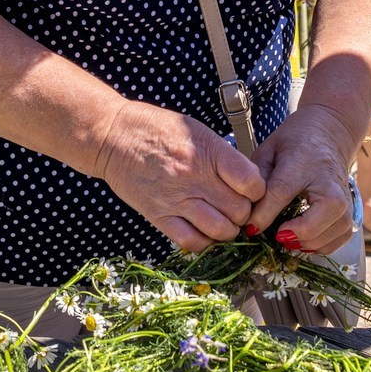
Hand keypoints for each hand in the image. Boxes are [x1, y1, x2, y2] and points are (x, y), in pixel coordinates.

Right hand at [90, 99, 265, 253]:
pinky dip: (204, 241)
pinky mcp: (159, 216)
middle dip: (243, 211)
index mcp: (208, 152)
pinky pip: (192, 242)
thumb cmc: (157, 129)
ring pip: (221, 230)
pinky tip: (203, 230)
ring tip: (221, 219)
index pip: (252, 183)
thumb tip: (248, 181)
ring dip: (227, 229)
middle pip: (240, 210)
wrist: (112, 137)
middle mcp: (195, 177)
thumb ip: (223, 156)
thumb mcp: (197, 131)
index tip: (250, 189)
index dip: (257, 190)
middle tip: (235, 205)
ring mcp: (176, 199)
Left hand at [249, 102, 357, 254]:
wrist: (329, 133)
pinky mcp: (351, 209)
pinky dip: (323, 245)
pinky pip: (341, 238)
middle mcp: (328, 181)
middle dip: (298, 232)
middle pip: (322, 213)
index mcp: (301, 162)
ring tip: (288, 239)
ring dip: (308, 242)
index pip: (282, 191)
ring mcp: (344, 196)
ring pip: (335, 229)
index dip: (264, 214)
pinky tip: (305, 241)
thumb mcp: (268, 151)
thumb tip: (247, 211)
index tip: (250, 229)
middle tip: (276, 235)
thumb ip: (257, 178)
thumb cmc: (293, 143)